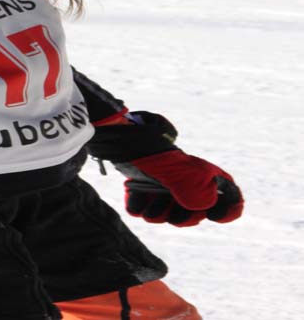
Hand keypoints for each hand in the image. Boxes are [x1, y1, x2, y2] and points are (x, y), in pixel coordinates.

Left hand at [116, 149, 243, 225]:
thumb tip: (203, 207)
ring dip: (157, 212)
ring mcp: (166, 190)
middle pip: (194, 216)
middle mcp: (189, 186)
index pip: (232, 201)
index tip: (213, 215)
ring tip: (151, 196)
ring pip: (166, 216)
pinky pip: (143, 211)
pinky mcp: (145, 193)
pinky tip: (136, 193)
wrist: (130, 146)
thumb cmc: (162, 158)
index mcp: (207, 178)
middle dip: (183, 217)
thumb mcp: (185, 174)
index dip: (227, 213)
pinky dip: (138, 205)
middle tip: (173, 206)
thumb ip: (198, 191)